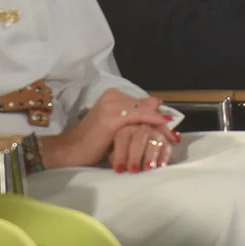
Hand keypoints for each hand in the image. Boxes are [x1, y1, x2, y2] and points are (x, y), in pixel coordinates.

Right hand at [39, 88, 177, 168]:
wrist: (71, 150)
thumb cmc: (92, 142)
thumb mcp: (116, 127)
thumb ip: (132, 118)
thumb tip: (155, 110)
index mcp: (113, 96)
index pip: (142, 102)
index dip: (156, 114)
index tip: (169, 126)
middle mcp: (114, 96)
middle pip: (146, 105)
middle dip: (161, 120)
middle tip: (174, 134)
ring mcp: (113, 105)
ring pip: (145, 111)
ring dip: (160, 124)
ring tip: (172, 137)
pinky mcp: (113, 117)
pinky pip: (139, 117)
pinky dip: (153, 122)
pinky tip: (162, 129)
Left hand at [109, 123, 175, 172]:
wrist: (139, 150)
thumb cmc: (124, 153)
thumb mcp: (114, 152)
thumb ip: (114, 156)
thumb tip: (118, 166)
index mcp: (125, 127)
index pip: (123, 136)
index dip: (120, 154)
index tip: (119, 169)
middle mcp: (141, 127)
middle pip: (139, 137)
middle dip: (136, 155)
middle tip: (133, 170)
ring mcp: (155, 132)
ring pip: (154, 140)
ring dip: (150, 156)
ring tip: (147, 168)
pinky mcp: (166, 141)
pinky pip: (166, 147)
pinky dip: (163, 157)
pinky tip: (159, 166)